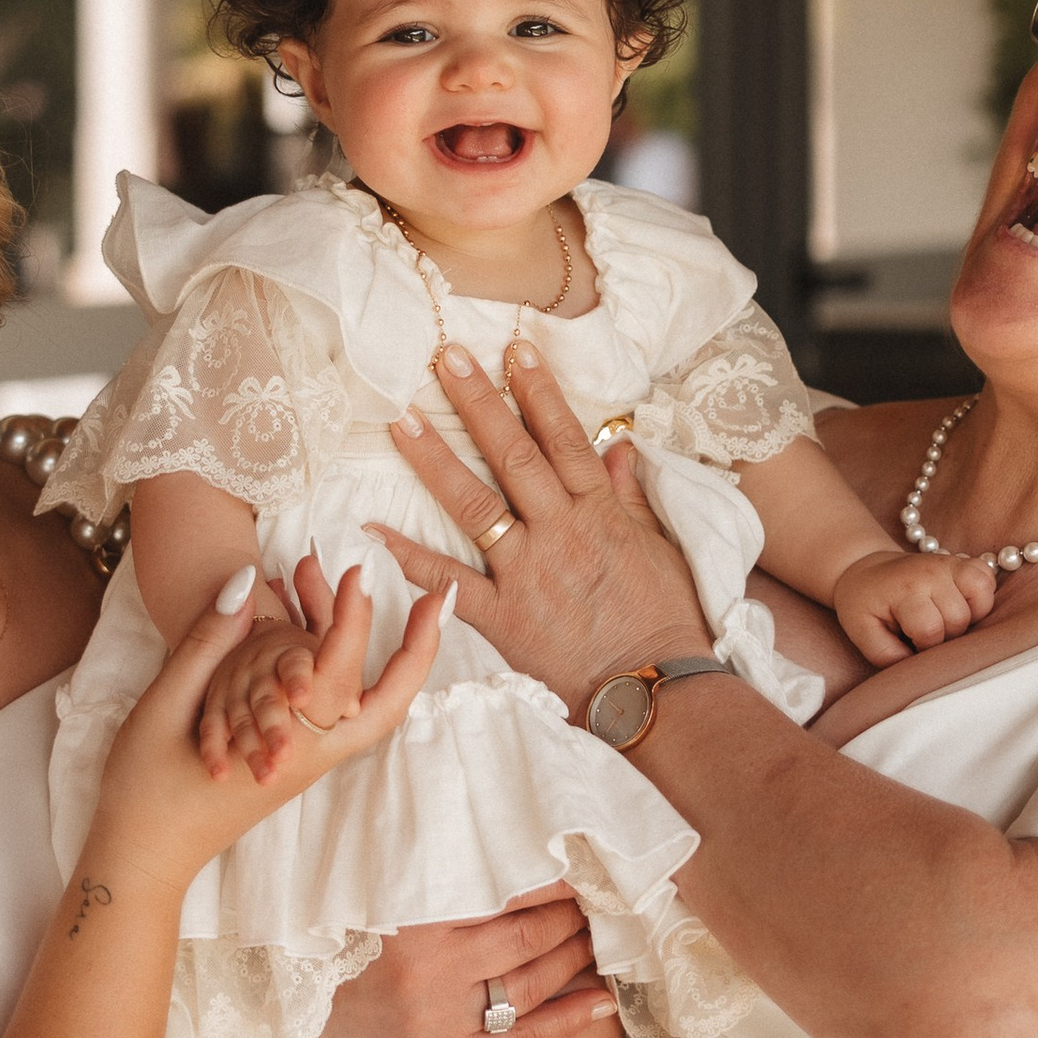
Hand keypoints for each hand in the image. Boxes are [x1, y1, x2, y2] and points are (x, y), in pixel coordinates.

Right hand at [88, 563, 446, 896]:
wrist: (141, 858)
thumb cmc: (144, 788)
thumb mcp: (164, 705)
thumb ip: (206, 643)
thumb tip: (243, 583)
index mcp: (282, 747)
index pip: (334, 674)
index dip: (350, 619)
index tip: (356, 572)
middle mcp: (308, 759)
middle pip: (385, 704)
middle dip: (416, 650)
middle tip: (436, 599)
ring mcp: (304, 765)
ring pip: (365, 709)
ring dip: (383, 656)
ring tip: (386, 601)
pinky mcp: (291, 764)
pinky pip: (334, 715)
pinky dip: (346, 672)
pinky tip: (341, 641)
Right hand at [321, 893, 615, 1037]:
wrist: (311, 999)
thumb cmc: (358, 932)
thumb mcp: (390, 888)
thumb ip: (448, 870)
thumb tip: (523, 843)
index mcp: (414, 922)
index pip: (506, 895)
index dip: (553, 882)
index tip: (582, 866)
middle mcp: (429, 974)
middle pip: (526, 940)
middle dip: (571, 918)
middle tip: (598, 899)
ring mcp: (439, 1022)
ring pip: (529, 986)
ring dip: (574, 959)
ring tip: (597, 937)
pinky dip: (566, 1021)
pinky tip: (602, 1003)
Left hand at [364, 341, 705, 711]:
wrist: (654, 688)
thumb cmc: (663, 620)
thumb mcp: (657, 548)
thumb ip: (628, 497)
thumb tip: (616, 447)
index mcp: (598, 512)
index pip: (562, 438)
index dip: (537, 390)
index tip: (514, 348)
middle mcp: (558, 532)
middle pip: (512, 456)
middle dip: (478, 403)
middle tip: (445, 358)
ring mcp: (526, 572)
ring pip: (474, 505)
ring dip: (436, 459)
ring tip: (402, 419)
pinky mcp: (502, 616)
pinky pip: (448, 581)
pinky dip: (409, 555)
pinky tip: (374, 527)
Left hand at [831, 543, 1000, 664]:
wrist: (865, 569)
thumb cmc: (863, 605)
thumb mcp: (861, 633)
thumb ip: (887, 656)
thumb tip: (921, 668)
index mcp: (905, 590)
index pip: (931, 630)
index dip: (923, 648)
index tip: (910, 644)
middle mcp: (930, 572)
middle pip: (958, 619)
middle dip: (944, 636)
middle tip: (923, 633)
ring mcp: (948, 563)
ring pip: (981, 601)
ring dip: (966, 619)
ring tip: (942, 620)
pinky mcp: (961, 561)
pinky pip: (987, 580)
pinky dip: (981, 597)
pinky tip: (960, 605)